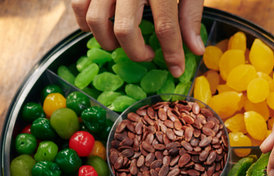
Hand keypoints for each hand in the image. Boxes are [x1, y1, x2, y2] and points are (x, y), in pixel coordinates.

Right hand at [71, 0, 204, 76]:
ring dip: (110, 42)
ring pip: (95, 21)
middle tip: (148, 53)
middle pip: (124, 30)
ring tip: (126, 42)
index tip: (176, 70)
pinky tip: (106, 28)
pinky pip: (78, 8)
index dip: (172, 53)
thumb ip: (190, 15)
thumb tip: (195, 49)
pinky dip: (87, 25)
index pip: (166, 26)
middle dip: (136, 52)